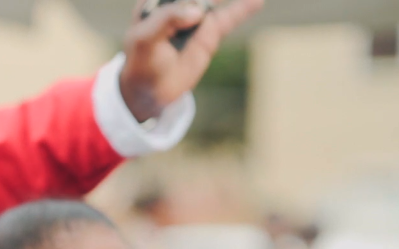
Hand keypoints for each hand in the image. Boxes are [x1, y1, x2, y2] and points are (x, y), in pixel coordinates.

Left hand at [120, 0, 263, 121]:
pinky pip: (230, 17)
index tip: (194, 12)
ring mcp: (197, 17)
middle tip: (207, 4)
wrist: (151, 90)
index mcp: (156, 2)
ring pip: (214, 0)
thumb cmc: (141, 62)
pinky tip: (257, 2)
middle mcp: (178, 5)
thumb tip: (197, 11)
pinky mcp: (210, 32)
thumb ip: (166, 19)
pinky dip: (243, 8)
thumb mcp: (144, 39)